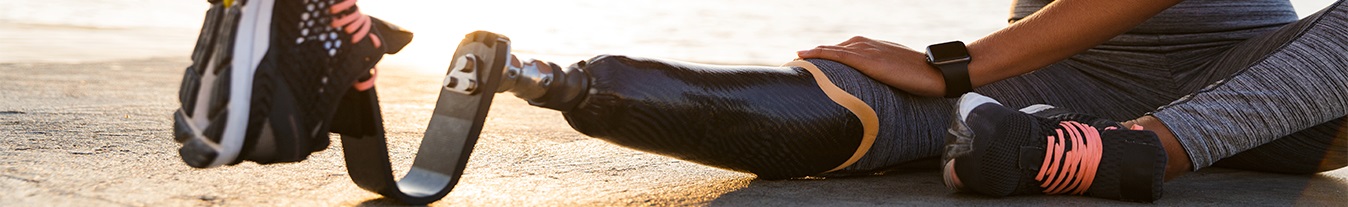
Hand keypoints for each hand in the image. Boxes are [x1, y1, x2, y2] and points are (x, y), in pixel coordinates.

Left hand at [797, 36, 945, 96]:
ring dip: (809, 55)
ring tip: (791, 62)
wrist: (937, 73)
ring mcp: (866, 49)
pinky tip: (802, 57)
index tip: (804, 65)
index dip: (821, 57)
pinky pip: (836, 54)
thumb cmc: (920, 77)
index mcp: (870, 47)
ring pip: (829, 50)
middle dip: (812, 57)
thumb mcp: (894, 74)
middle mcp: (865, 44)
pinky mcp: (868, 59)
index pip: (839, 50)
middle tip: (792, 65)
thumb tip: (868, 95)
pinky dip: (817, 54)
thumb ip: (879, 77)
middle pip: (830, 49)